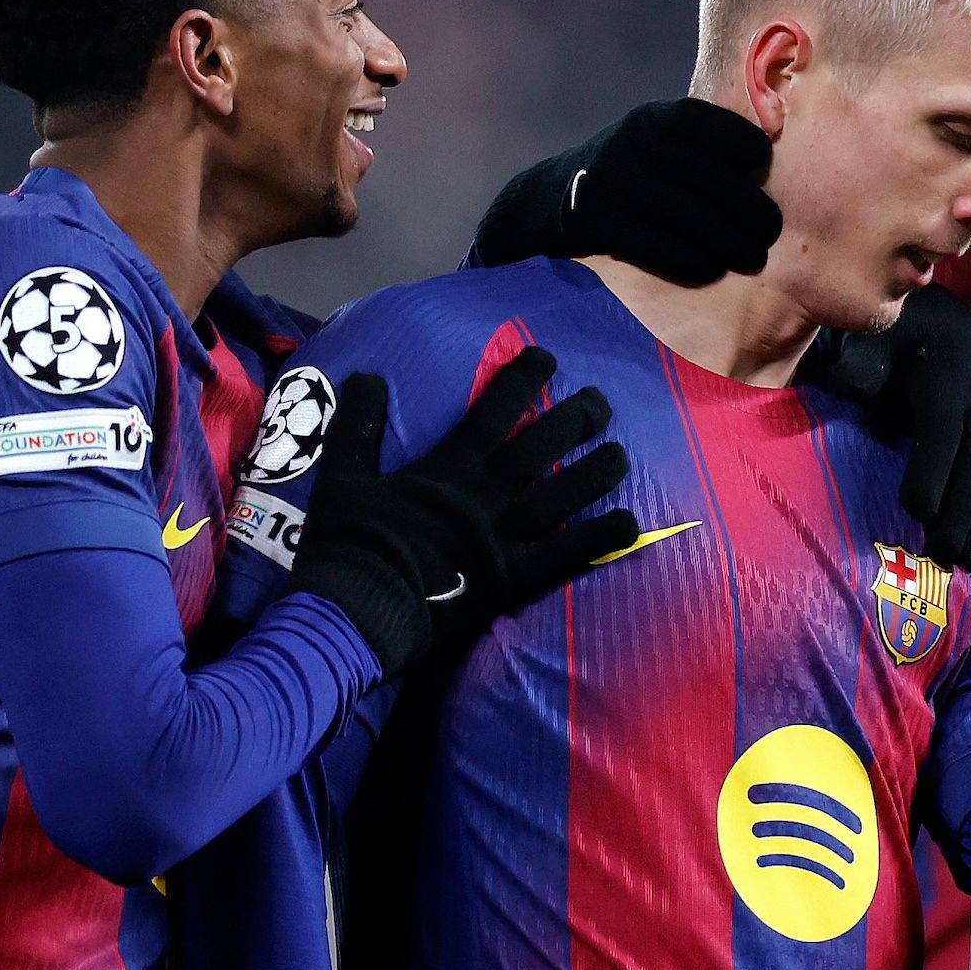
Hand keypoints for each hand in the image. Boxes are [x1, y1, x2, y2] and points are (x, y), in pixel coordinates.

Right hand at [286, 348, 638, 671]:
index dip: (522, 381)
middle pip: (541, 449)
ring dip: (595, 473)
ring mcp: (504, 538)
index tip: (546, 358)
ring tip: (620, 456)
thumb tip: (367, 375)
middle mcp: (485, 497)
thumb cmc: (347, 545)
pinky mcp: (514, 580)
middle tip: (601, 403)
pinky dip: (598, 539)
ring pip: (563, 496)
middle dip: (574, 420)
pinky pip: (566, 556)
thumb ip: (358, 427)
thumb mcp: (341, 478)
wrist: (358, 611)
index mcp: (447, 470)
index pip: (493, 413)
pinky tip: (629, 523)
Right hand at [471, 98, 780, 284]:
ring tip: (753, 256)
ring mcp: (616, 185)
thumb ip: (704, 143)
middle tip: (770, 230)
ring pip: (693, 218)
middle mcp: (635, 145)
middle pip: (712, 178)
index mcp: (655, 118)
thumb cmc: (635, 171)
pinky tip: (712, 267)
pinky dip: (696, 262)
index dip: (746, 146)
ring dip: (733, 243)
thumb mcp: (659, 140)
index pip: (713, 125)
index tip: (762, 167)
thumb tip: (776, 158)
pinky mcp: (603, 226)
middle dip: (751, 208)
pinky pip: (663, 248)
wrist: (556, 196)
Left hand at [800, 285, 970, 569]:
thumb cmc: (893, 351)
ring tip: (960, 563)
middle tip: (938, 554)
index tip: (914, 510)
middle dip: (960, 512)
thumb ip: (857, 367)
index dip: (933, 470)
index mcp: (944, 379)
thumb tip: (841, 383)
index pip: (942, 428)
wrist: (945, 334)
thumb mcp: (869, 347)